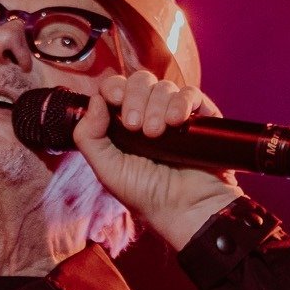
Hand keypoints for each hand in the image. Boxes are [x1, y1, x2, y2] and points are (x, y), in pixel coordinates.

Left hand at [70, 69, 244, 251]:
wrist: (185, 208)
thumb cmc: (145, 195)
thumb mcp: (107, 170)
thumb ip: (89, 136)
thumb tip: (95, 99)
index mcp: (123, 124)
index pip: (116, 88)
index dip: (114, 88)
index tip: (114, 99)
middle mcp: (148, 114)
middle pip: (139, 81)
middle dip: (134, 98)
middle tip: (136, 127)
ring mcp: (174, 114)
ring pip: (163, 86)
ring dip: (156, 105)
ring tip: (157, 134)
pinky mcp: (200, 117)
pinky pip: (190, 93)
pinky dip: (181, 102)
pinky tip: (176, 122)